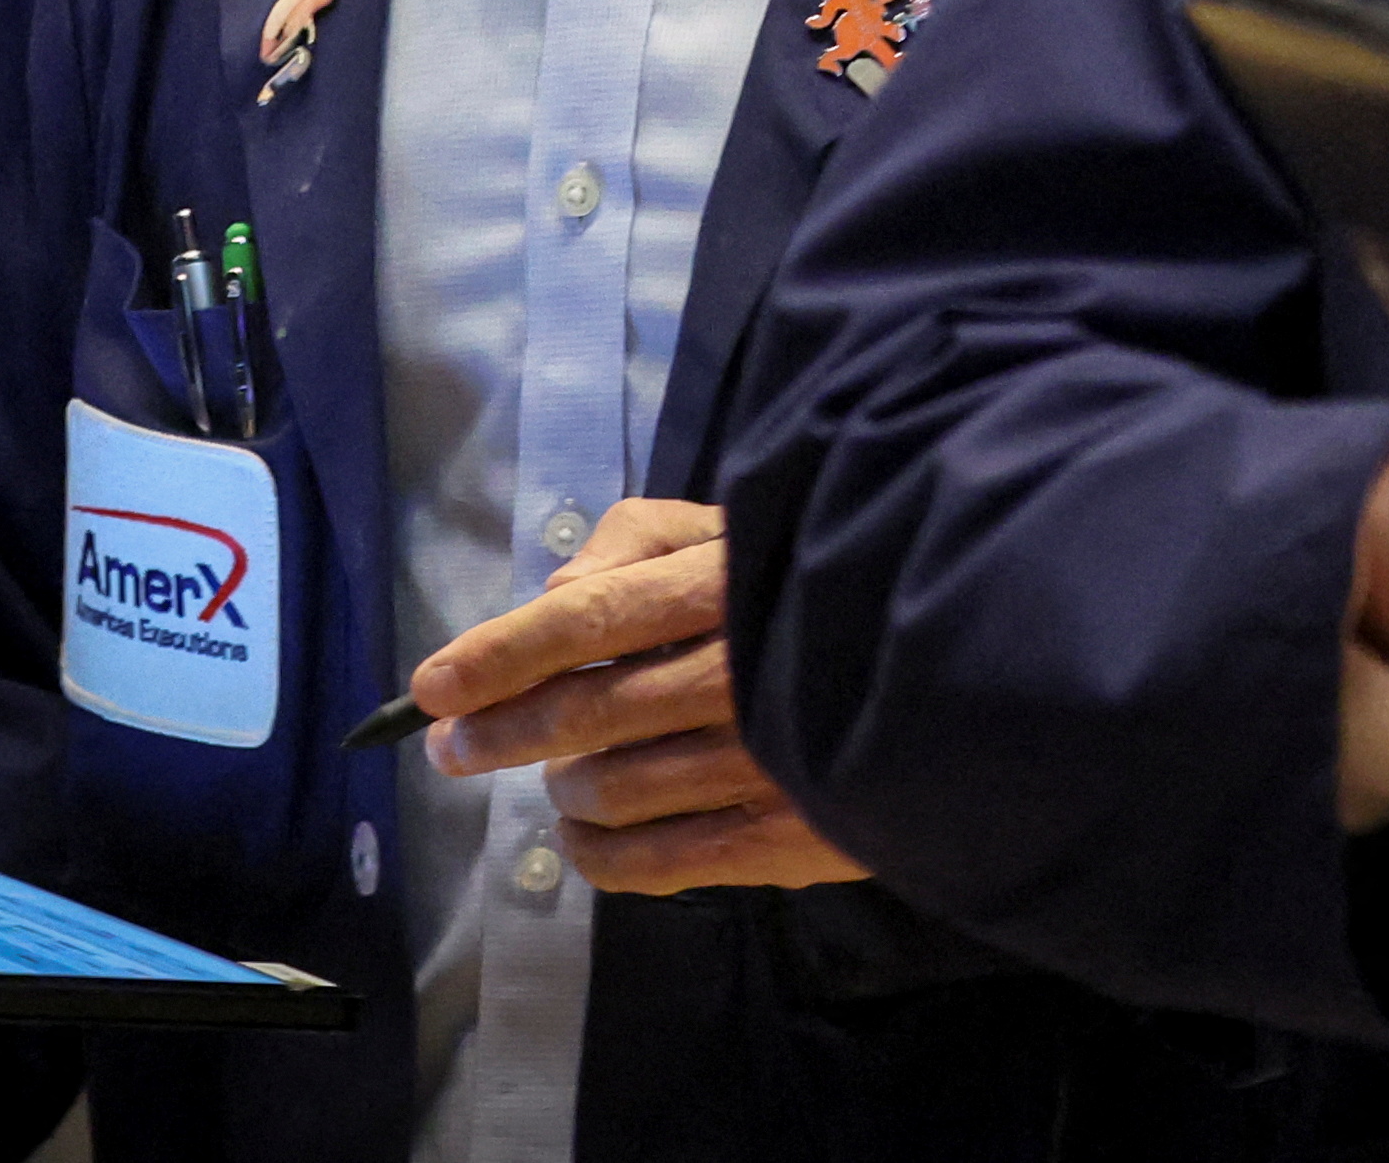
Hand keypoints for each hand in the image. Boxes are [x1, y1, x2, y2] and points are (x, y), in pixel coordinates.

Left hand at [410, 498, 864, 895]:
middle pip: (583, 716)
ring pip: (607, 794)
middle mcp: (739, 676)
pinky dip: (594, 852)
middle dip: (499, 732)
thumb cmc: (822, 583)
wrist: (956, 667)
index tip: (431, 687)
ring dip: (561, 787)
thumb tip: (556, 597)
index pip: (589, 620)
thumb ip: (638, 540)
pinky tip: (588, 831)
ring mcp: (761, 765)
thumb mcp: (736, 525)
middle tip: (456, 745)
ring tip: (564, 773)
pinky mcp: (784, 841)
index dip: (499, 654)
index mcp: (726, 586)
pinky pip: (649, 864)